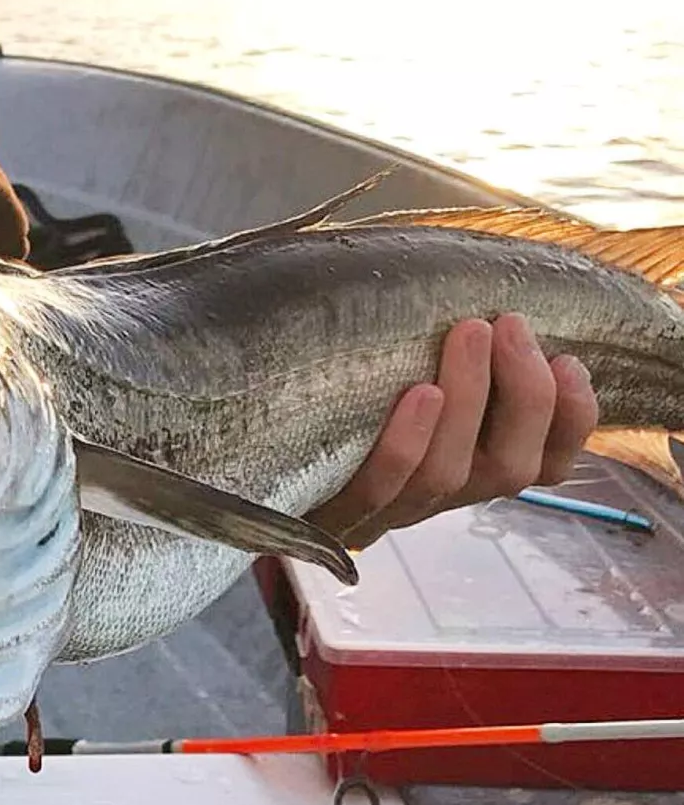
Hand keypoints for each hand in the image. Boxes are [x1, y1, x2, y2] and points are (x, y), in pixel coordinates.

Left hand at [306, 314, 599, 548]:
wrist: (233, 451)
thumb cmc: (321, 387)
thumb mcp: (390, 365)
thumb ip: (442, 344)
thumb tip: (480, 285)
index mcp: (459, 471)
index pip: (539, 464)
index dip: (570, 421)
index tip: (571, 361)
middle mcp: (429, 500)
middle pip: (505, 470)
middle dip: (523, 395)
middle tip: (508, 324)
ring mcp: (378, 515)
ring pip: (447, 475)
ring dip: (469, 400)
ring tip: (469, 333)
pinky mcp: (324, 519)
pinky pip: (377, 489)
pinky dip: (407, 443)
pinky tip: (419, 395)